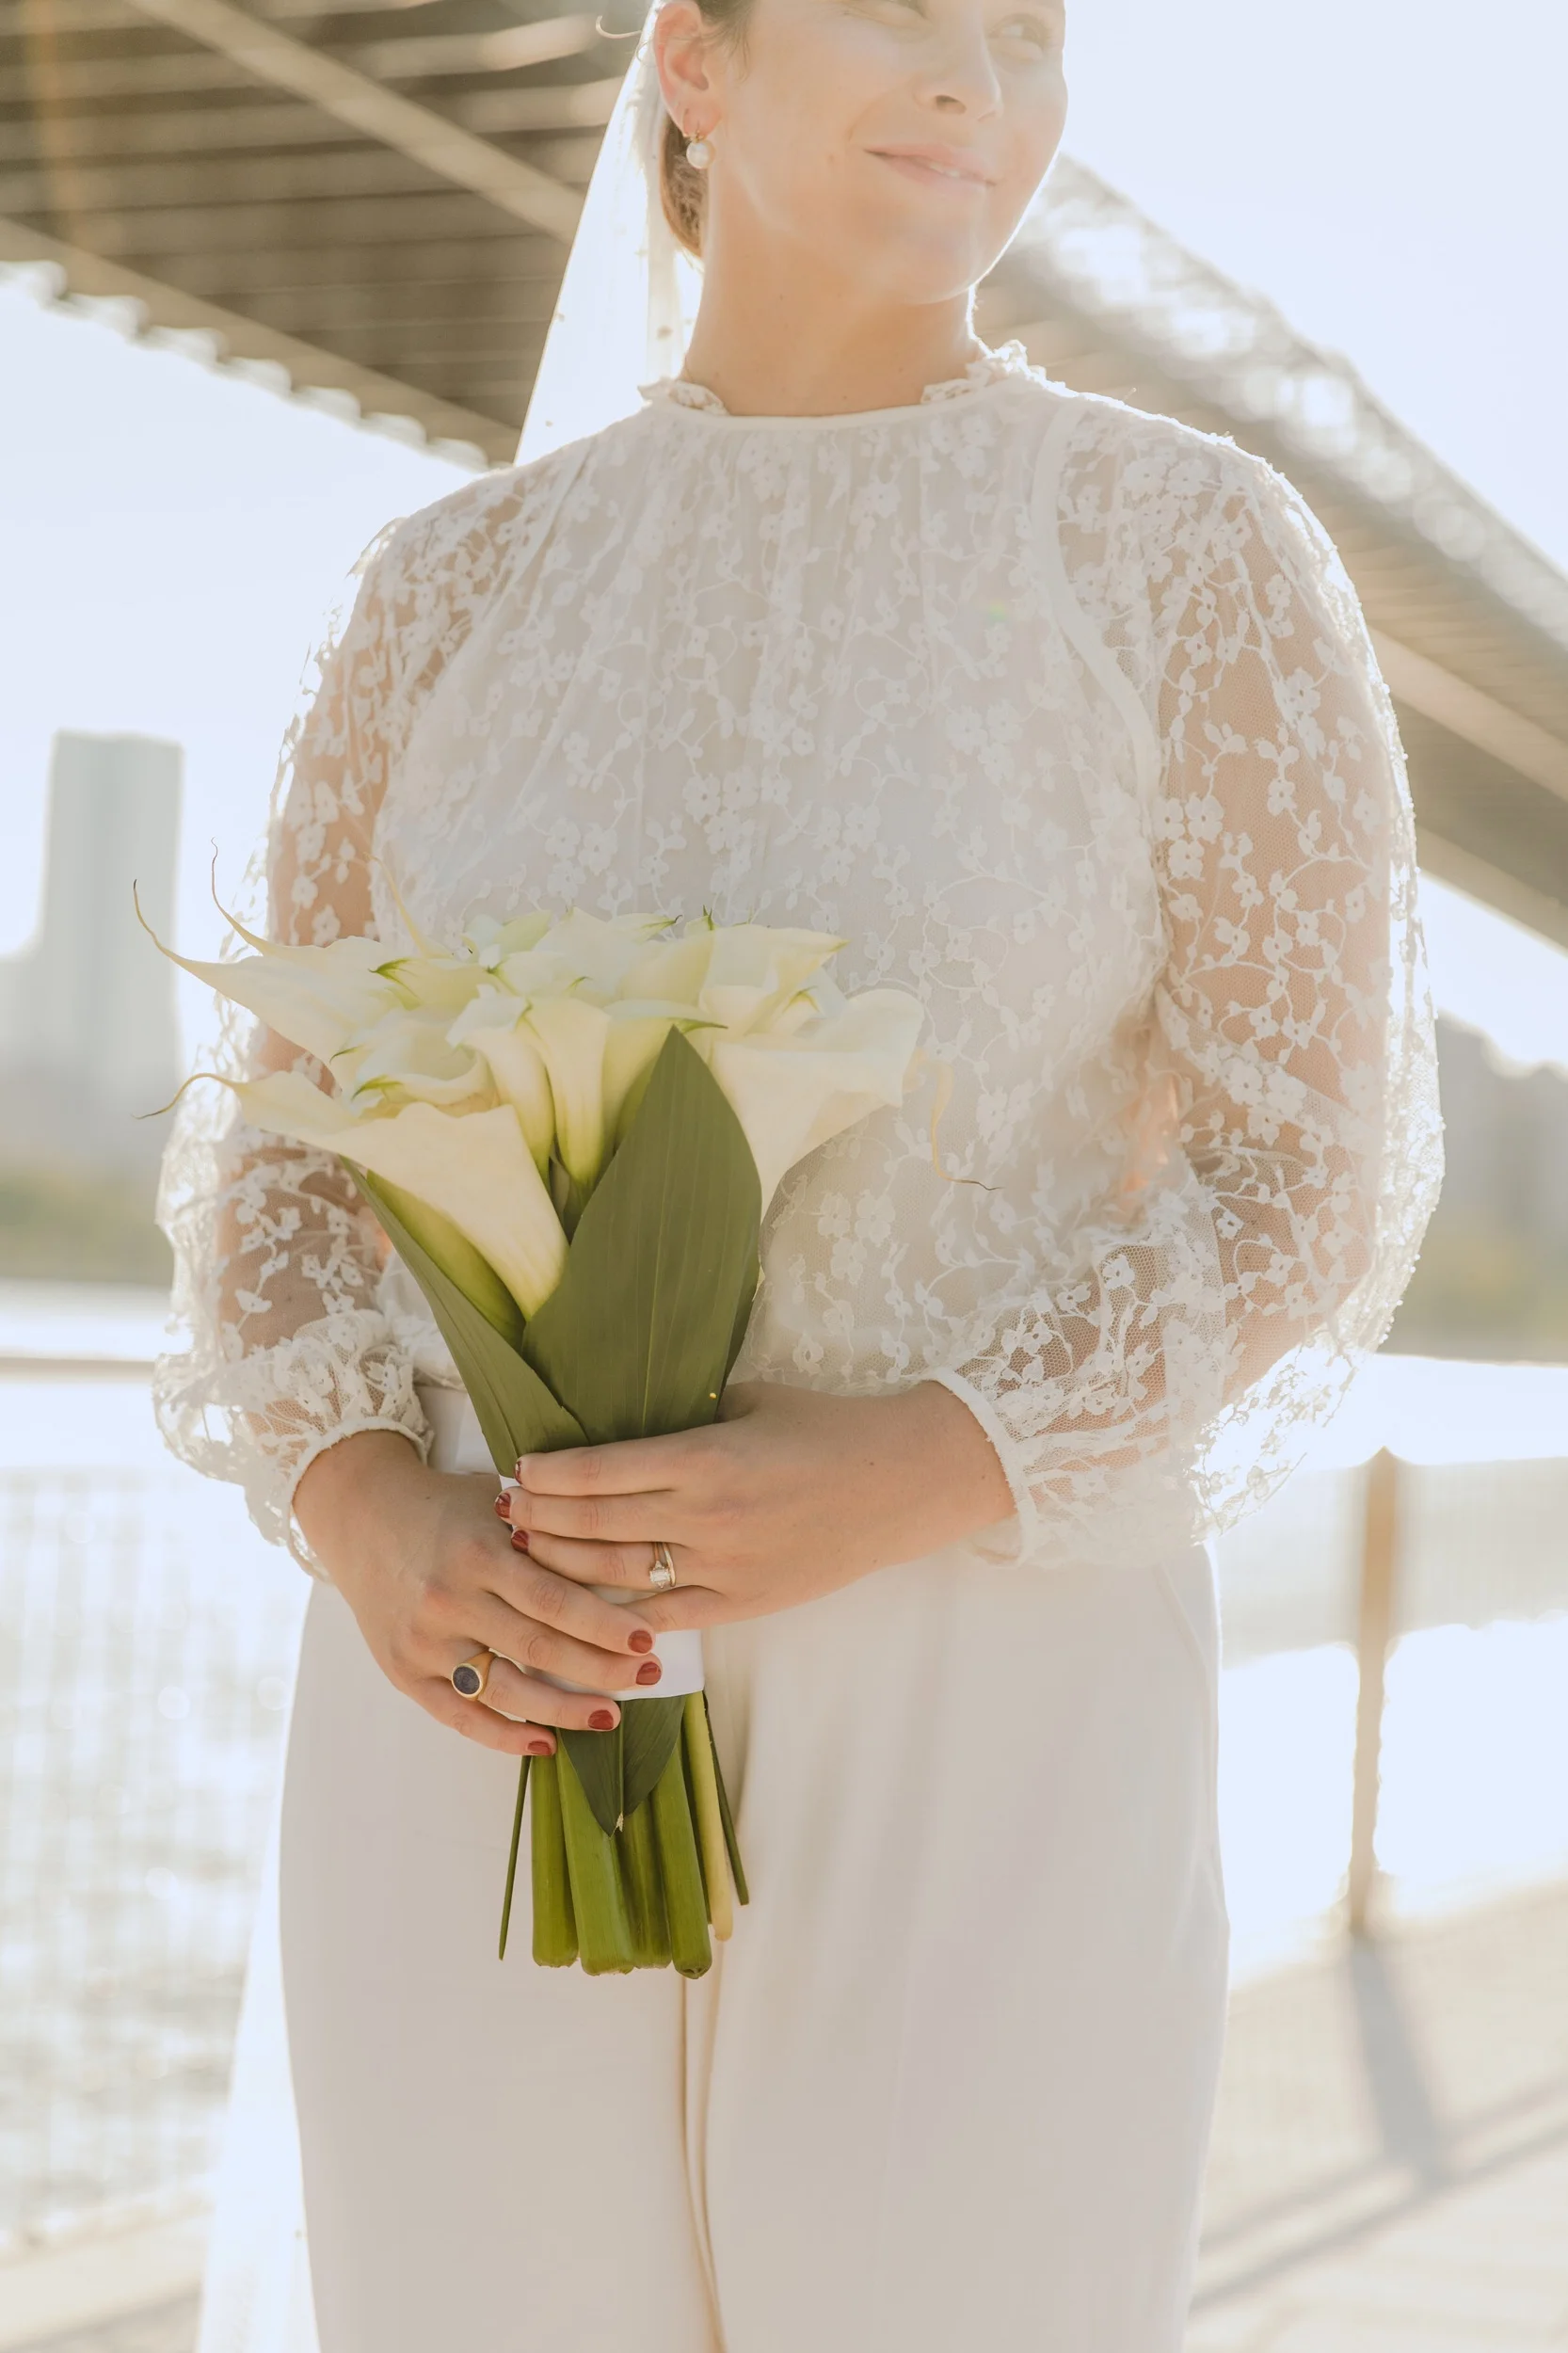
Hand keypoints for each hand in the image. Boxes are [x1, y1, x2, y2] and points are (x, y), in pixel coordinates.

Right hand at [293, 1430, 663, 1755]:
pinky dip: (504, 1736)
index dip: (603, 1624)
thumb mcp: (495, 1500)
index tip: (646, 1640)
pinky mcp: (404, 1671)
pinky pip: (459, 1715)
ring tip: (611, 1716)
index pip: (553, 1598)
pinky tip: (546, 1743)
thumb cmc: (444, 1504)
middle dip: (600, 1668)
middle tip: (648, 1676)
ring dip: (564, 1710)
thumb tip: (628, 1553)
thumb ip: (548, 1527)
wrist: (360, 1513)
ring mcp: (424, 1641)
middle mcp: (449, 1600)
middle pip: (538, 1647)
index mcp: (478, 1552)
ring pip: (504, 1689)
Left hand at [504, 1381, 1014, 1631]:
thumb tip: (633, 1413)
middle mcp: (703, 1516)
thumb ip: (693, 1413)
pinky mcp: (739, 1603)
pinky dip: (617, 1615)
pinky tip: (584, 1608)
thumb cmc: (828, 1429)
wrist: (899, 1485)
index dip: (547, 1475)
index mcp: (703, 1456)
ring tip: (529, 1556)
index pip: (599, 1471)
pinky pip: (661, 1616)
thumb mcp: (753, 1401)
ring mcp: (721, 1566)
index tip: (517, 1471)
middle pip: (592, 1526)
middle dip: (538, 1521)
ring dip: (564, 1567)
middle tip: (505, 1514)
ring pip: (615, 1576)